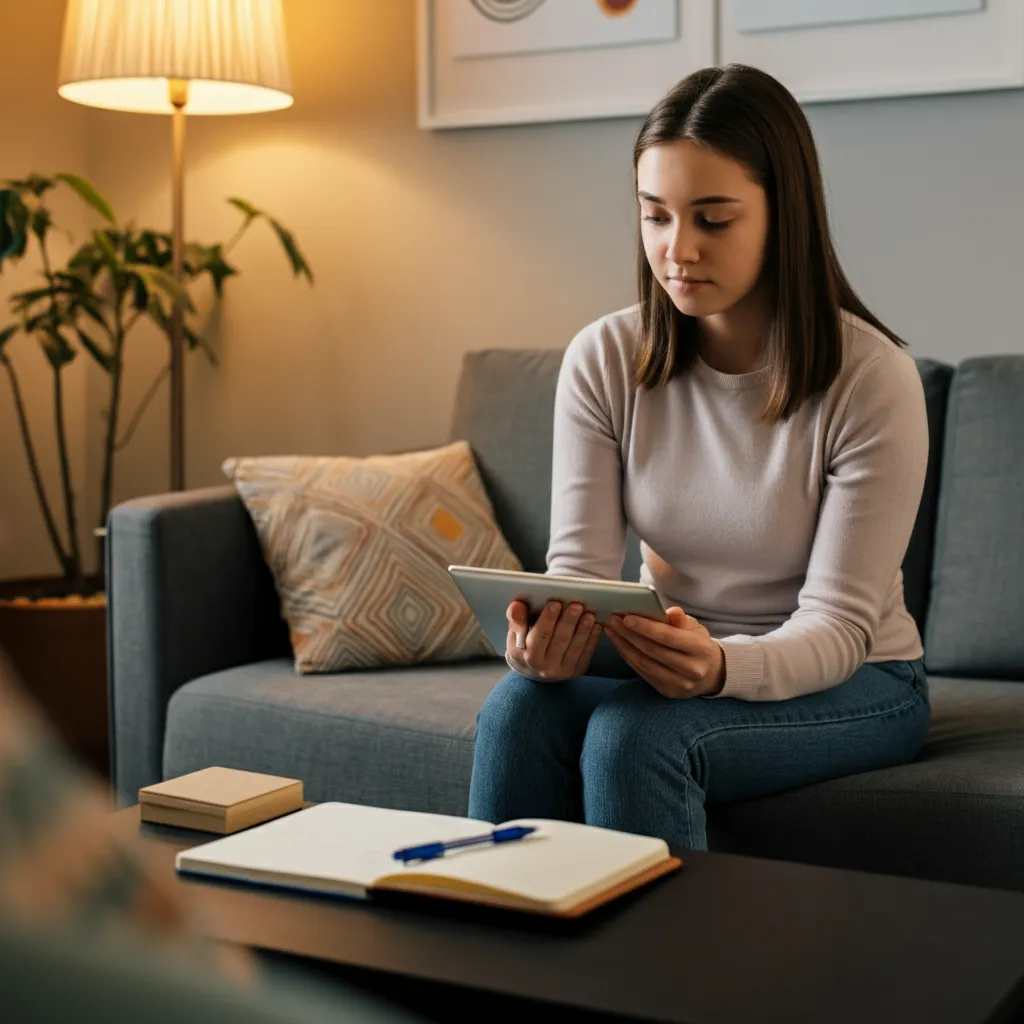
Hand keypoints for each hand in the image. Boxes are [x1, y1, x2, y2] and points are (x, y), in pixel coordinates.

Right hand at [505, 599, 602, 681]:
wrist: (533, 671)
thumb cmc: (524, 645)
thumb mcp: (514, 633)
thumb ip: (516, 618)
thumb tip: (518, 605)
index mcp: (528, 656)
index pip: (539, 636)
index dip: (548, 619)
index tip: (555, 603)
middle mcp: (546, 667)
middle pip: (560, 641)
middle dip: (569, 622)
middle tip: (577, 605)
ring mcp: (563, 671)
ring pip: (575, 648)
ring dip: (584, 630)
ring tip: (589, 614)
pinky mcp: (576, 671)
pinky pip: (586, 654)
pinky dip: (592, 639)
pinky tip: (596, 626)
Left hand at [604, 607, 725, 698]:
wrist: (709, 674)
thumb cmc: (697, 644)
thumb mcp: (695, 628)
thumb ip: (681, 619)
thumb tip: (671, 611)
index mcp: (701, 649)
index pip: (669, 637)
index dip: (646, 627)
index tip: (626, 617)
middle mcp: (692, 670)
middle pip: (653, 650)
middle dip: (629, 634)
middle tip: (612, 620)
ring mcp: (679, 684)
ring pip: (645, 663)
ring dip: (624, 646)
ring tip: (611, 630)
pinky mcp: (667, 691)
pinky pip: (643, 673)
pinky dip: (628, 657)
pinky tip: (619, 644)